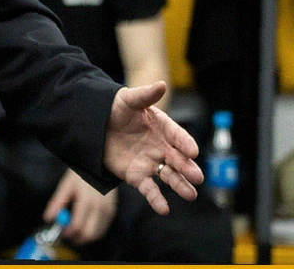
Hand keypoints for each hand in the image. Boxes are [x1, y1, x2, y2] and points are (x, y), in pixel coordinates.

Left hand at [44, 168, 117, 244]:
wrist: (101, 166)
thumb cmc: (83, 174)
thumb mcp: (66, 185)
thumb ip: (57, 203)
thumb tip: (49, 217)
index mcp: (86, 202)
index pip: (77, 226)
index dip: (67, 232)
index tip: (61, 231)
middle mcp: (99, 209)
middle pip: (89, 234)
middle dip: (77, 238)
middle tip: (68, 234)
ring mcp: (107, 211)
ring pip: (97, 235)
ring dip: (85, 237)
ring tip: (75, 230)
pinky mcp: (112, 212)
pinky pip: (103, 229)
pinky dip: (94, 232)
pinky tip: (86, 225)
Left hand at [103, 81, 202, 214]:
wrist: (96, 125)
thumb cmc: (116, 109)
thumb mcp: (129, 99)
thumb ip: (145, 95)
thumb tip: (162, 84)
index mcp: (163, 127)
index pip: (177, 136)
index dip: (185, 143)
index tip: (192, 151)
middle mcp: (161, 147)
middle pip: (177, 159)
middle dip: (187, 168)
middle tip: (197, 177)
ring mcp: (150, 162)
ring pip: (168, 176)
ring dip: (179, 185)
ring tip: (190, 194)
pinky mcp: (137, 176)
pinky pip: (149, 189)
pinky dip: (156, 199)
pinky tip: (164, 209)